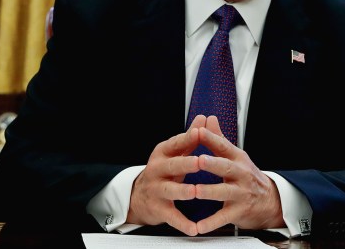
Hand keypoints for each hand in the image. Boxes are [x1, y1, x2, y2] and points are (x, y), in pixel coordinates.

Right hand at [126, 116, 206, 235]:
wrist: (139, 196)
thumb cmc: (165, 170)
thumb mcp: (175, 152)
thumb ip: (191, 137)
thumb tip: (205, 118)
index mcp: (163, 153)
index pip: (176, 143)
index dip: (188, 138)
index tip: (200, 132)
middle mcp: (157, 169)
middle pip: (172, 166)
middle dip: (186, 164)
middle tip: (200, 162)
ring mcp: (156, 189)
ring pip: (170, 190)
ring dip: (183, 191)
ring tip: (195, 192)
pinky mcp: (158, 208)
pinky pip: (171, 216)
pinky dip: (182, 223)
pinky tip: (193, 228)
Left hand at [193, 115, 284, 233]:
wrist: (269, 200)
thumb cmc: (246, 176)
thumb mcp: (235, 156)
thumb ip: (219, 139)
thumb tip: (209, 118)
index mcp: (238, 158)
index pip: (224, 146)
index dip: (212, 138)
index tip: (198, 130)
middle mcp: (241, 174)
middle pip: (226, 168)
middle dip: (212, 164)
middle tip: (198, 160)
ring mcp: (241, 193)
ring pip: (224, 192)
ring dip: (209, 192)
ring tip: (195, 192)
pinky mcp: (239, 211)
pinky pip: (223, 217)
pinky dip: (211, 222)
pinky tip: (198, 226)